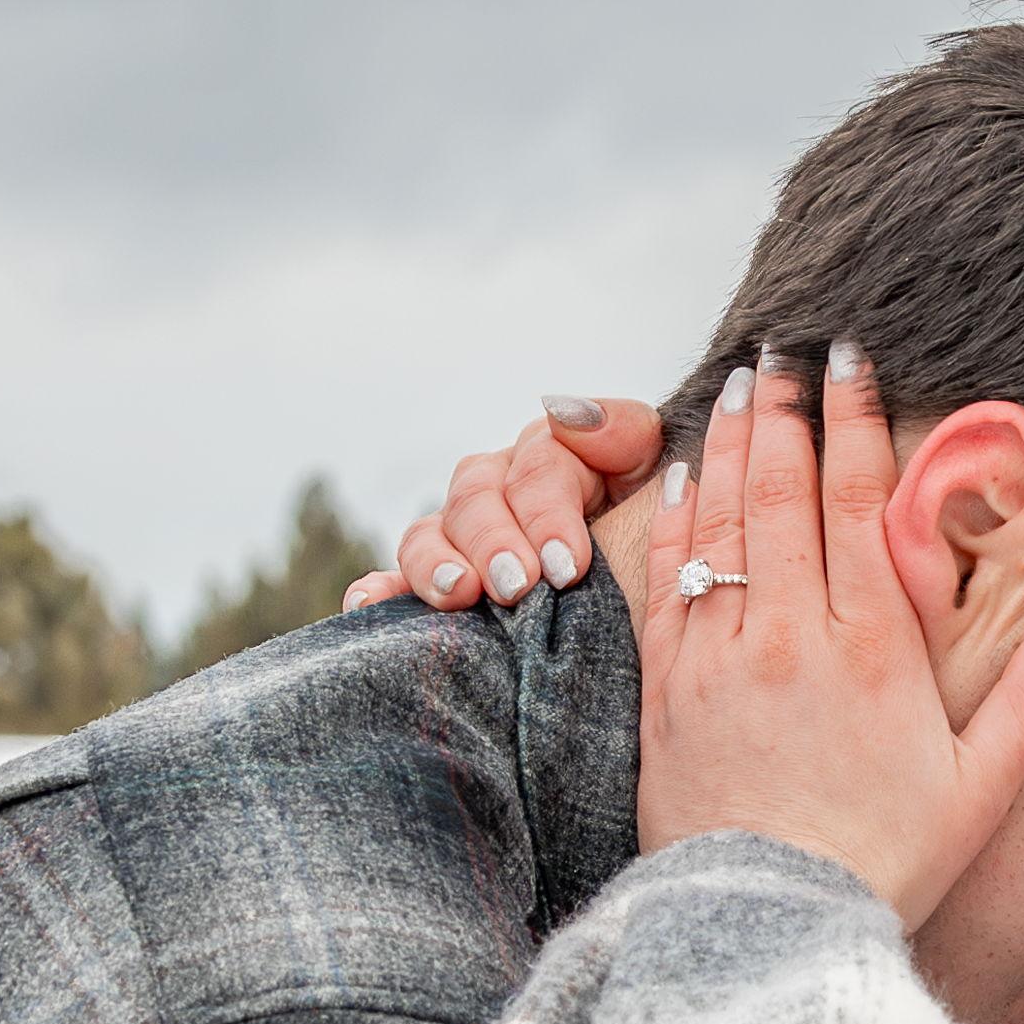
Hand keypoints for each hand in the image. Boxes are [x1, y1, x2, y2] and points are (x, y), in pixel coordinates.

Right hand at [334, 397, 667, 612]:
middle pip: (475, 497)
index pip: (535, 467)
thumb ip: (622, 430)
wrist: (656, 581)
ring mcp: (462, 537)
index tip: (567, 567)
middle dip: (494, 541)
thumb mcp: (654, 467)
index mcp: (548, 456)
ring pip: (428, 534)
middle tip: (517, 587)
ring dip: (435, 563)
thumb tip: (566, 416)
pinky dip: (380, 591)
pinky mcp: (439, 581)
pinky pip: (395, 581)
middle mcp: (498, 490)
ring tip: (457, 595)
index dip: (547, 513)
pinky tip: (368, 606)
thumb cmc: (656, 522)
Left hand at [635, 342, 1023, 927]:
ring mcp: (720, 658)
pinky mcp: (667, 691)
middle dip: (784, 410)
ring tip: (741, 389)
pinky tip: (688, 475)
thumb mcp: (984, 789)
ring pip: (721, 520)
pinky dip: (677, 516)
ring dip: (731, 444)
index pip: (858, 500)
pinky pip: (667, 577)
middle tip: (785, 354)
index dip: (854, 420)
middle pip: (782, 490)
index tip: (852, 361)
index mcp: (873, 649)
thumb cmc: (883, 865)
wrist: (768, 931)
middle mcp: (790, 636)